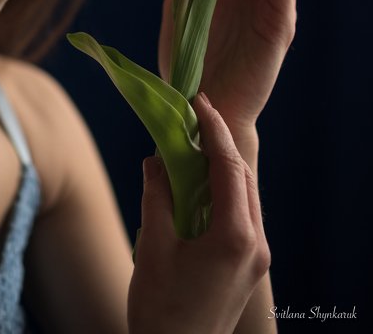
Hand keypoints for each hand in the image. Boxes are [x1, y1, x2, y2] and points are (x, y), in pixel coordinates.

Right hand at [128, 93, 270, 333]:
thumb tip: (155, 160)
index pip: (229, 167)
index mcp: (235, 236)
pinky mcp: (249, 267)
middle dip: (221, 143)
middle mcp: (255, 244)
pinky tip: (202, 183)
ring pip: (246, 196)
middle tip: (196, 117)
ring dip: (224, 167)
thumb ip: (157, 197)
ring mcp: (256, 258)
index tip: (199, 102)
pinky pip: (243, 215)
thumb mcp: (155, 247)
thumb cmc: (161, 309)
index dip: (214, 130)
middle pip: (244, 177)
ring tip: (197, 143)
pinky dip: (224, 192)